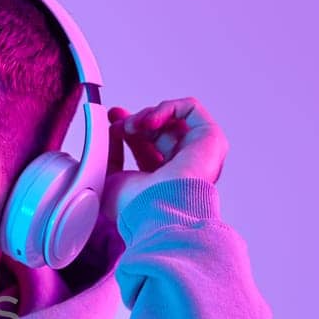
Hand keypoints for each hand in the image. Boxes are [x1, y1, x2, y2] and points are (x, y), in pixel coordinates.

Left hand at [101, 98, 227, 219]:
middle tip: (117, 119)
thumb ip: (107, 156)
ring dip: (146, 116)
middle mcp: (183, 167)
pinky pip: (190, 108)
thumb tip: (109, 134)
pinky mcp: (211, 138)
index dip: (130, 128)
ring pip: (172, 119)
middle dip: (135, 119)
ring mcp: (199, 153)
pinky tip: (149, 122)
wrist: (155, 210)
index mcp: (161, 179)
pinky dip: (166, 108)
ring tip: (131, 127)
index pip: (146, 146)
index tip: (113, 119)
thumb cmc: (132, 206)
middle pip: (158, 131)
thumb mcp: (107, 179)